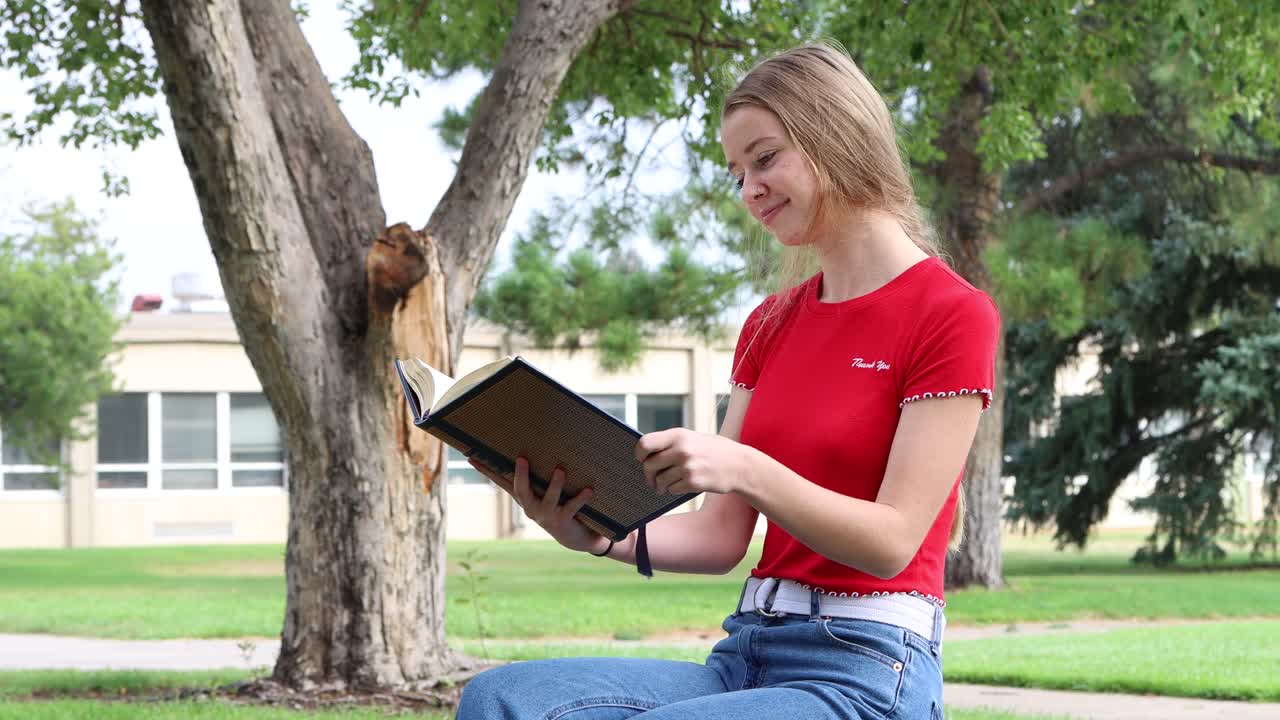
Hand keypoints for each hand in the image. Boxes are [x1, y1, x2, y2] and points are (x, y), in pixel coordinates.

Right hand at [467, 456, 609, 554]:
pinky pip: (572, 507)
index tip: (471, 457)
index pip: (502, 481)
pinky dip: (581, 497)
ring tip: (560, 470)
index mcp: (525, 498)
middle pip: (521, 491)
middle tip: (522, 458)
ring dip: (555, 484)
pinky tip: (589, 489)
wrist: (576, 538)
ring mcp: (547, 515)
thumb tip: (533, 447)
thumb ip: (539, 474)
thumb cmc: (560, 506)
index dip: (487, 471)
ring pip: (549, 499)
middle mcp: (532, 507)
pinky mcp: (563, 521)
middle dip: (521, 475)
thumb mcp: (546, 491)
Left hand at [634, 428, 754, 496]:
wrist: (739, 465)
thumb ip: (672, 443)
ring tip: (666, 485)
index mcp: (678, 435)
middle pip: (649, 465)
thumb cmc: (714, 451)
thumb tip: (646, 452)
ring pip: (660, 480)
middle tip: (652, 480)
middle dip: (648, 475)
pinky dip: (673, 490)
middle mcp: (681, 449)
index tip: (641, 460)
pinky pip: (672, 489)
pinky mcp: (693, 482)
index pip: (645, 443)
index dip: (638, 454)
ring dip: (660, 486)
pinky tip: (682, 485)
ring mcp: (687, 466)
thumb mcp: (693, 438)